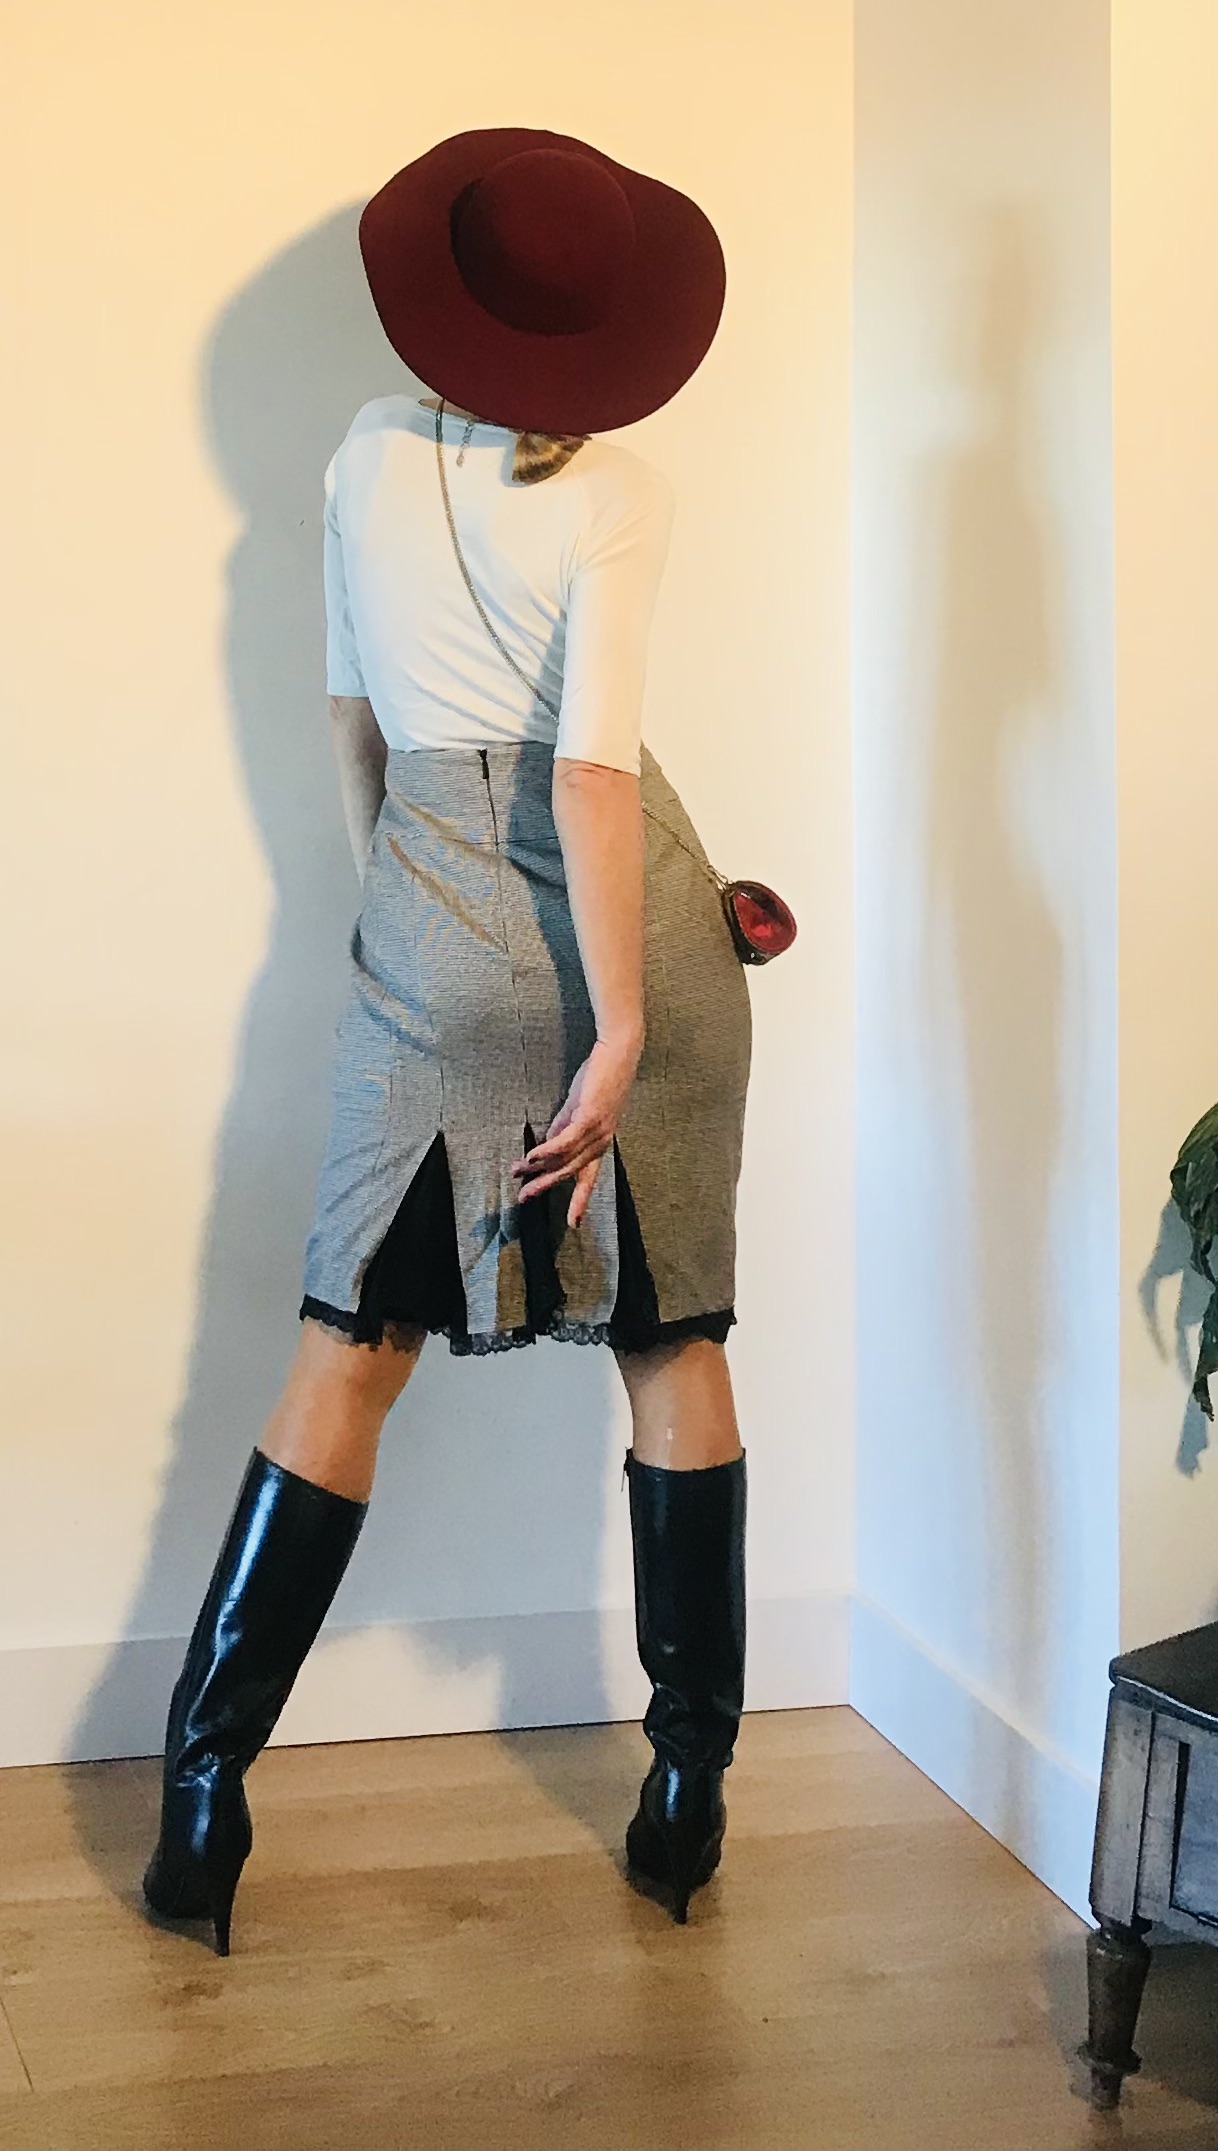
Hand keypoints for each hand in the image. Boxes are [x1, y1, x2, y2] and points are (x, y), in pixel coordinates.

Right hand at [512, 1035, 641, 1227]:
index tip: (572, 1223)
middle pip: (572, 1173)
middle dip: (546, 1187)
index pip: (589, 1177)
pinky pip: (565, 1142)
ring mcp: (597, 1130)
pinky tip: (531, 1157)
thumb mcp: (577, 1108)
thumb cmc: (600, 1077)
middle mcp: (601, 1141)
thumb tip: (546, 1147)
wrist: (618, 1052)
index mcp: (600, 1142)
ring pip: (565, 1159)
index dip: (580, 1201)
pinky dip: (546, 1151)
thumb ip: (562, 1128)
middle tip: (524, 1198)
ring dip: (538, 1169)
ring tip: (517, 1174)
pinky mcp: (590, 1116)